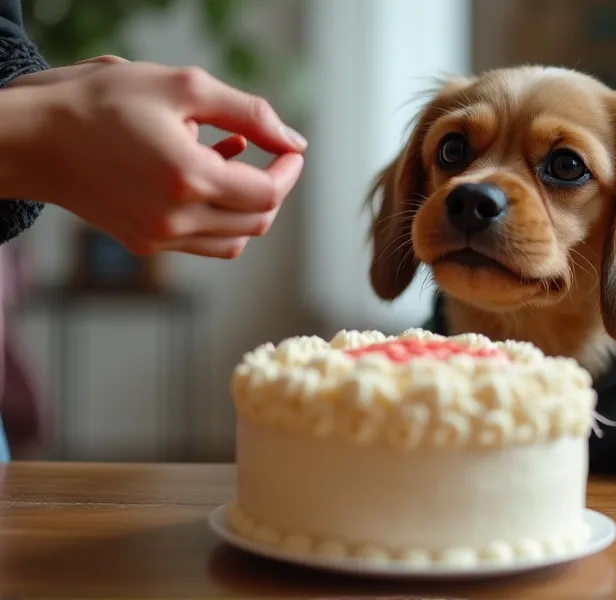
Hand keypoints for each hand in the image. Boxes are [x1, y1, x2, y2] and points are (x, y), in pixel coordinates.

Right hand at [11, 58, 305, 258]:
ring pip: (232, 239)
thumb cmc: (103, 102)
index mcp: (189, 180)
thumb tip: (295, 142)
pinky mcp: (145, 244)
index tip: (290, 151)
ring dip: (246, 205)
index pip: (268, 194)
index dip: (288, 172)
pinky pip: (201, 240)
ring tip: (234, 158)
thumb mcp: (183, 88)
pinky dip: (217, 214)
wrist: (35, 138)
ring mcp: (159, 238)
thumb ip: (250, 113)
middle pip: (256, 221)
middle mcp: (177, 220)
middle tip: (269, 155)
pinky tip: (207, 172)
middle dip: (272, 188)